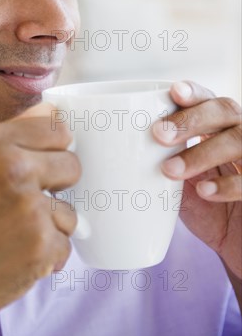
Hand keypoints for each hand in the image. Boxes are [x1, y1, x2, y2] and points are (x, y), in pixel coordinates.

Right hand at [0, 103, 79, 335]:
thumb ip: (6, 139)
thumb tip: (53, 114)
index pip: (56, 127)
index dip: (54, 148)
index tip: (47, 159)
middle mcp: (12, 167)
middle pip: (72, 164)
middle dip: (58, 184)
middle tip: (28, 201)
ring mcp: (29, 206)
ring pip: (70, 210)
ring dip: (49, 225)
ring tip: (13, 234)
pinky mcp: (42, 244)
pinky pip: (64, 243)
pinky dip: (46, 255)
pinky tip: (15, 256)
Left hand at [152, 81, 241, 281]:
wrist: (238, 243)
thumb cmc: (205, 207)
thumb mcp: (178, 183)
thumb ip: (158, 164)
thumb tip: (106, 155)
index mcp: (217, 127)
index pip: (208, 98)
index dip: (193, 92)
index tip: (172, 92)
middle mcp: (239, 134)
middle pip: (225, 110)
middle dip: (191, 118)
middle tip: (158, 134)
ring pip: (239, 140)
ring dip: (202, 152)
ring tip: (170, 170)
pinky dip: (228, 184)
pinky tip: (205, 191)